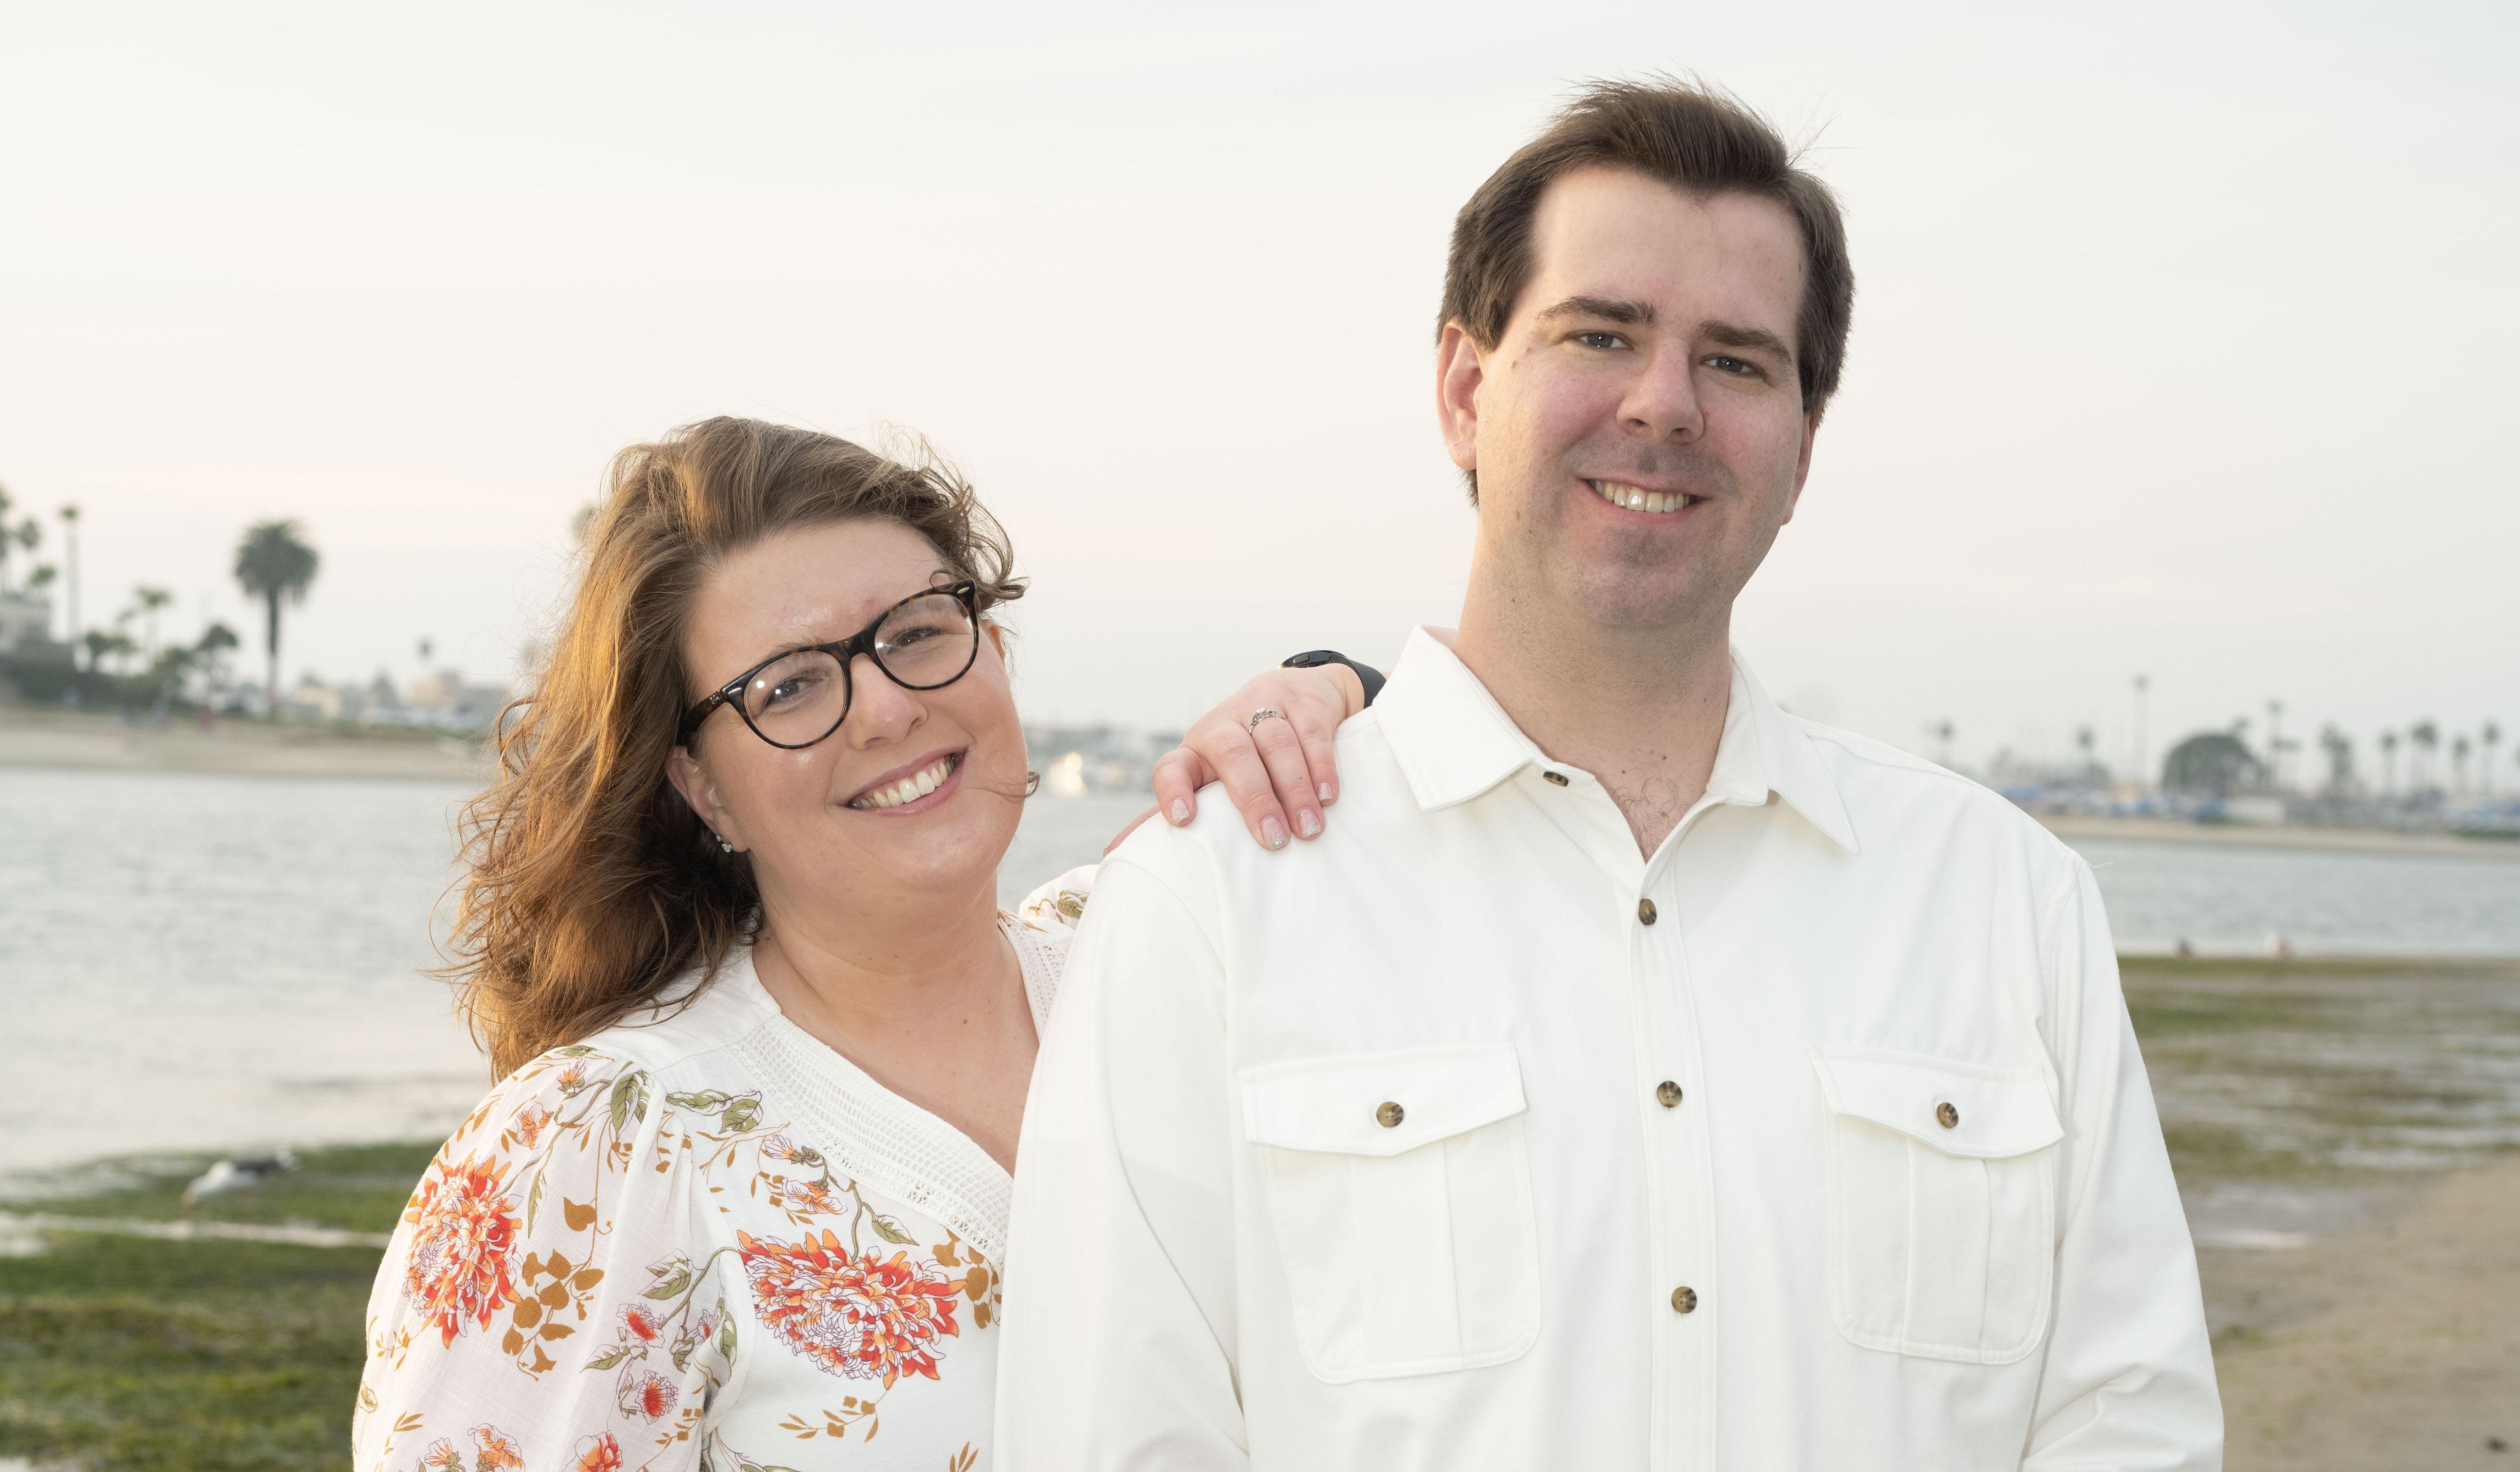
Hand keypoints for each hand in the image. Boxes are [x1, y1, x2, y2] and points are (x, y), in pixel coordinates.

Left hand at [1145, 662, 1365, 850]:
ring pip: (1276, 743)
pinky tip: (1327, 796)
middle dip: (1255, 799)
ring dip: (1294, 789)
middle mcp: (1225, 725)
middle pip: (1233, 754)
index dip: (1174, 791)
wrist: (1301, 692)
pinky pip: (1311, 733)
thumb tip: (1143, 848)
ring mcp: (1264, 706)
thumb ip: (1196, 806)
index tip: (1182, 820)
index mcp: (1197, 750)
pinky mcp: (1303, 701)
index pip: (1173, 767)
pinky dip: (1321, 766)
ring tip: (1309, 828)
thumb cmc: (1252, 752)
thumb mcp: (1221, 773)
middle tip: (1275, 839)